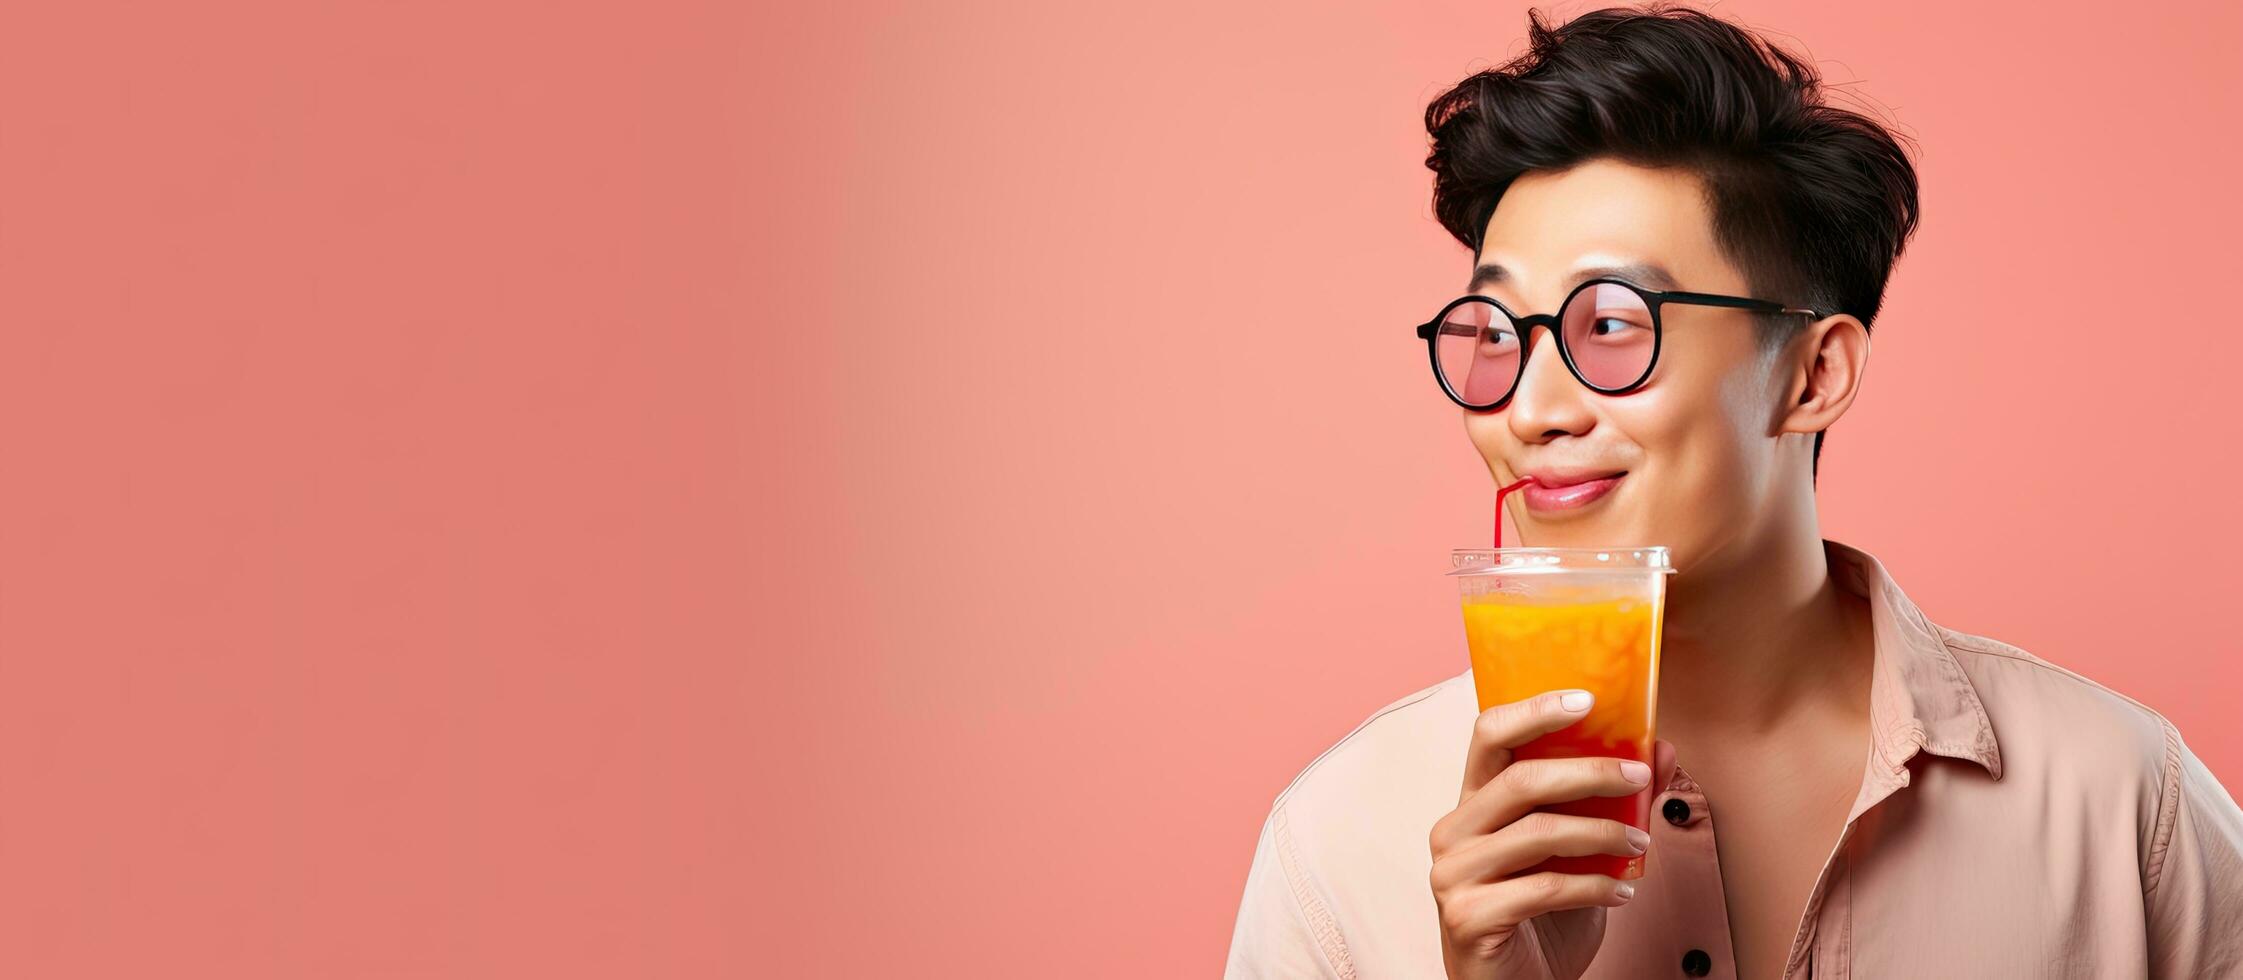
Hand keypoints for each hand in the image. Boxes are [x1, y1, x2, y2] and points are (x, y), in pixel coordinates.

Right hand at [1428, 690, 1676, 978]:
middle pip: (1518, 777)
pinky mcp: (1467, 916)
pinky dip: (1594, 885)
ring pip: (1536, 832)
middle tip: (1640, 774)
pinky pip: (1542, 888)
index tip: (1588, 699)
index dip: (1535, 710)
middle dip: (1588, 769)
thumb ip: (1612, 803)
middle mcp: (1453, 832)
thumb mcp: (1581, 855)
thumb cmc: (1539, 921)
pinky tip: (1623, 890)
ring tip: (1641, 840)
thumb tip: (1662, 750)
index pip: (1489, 735)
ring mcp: (1453, 875)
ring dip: (1601, 832)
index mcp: (1473, 805)